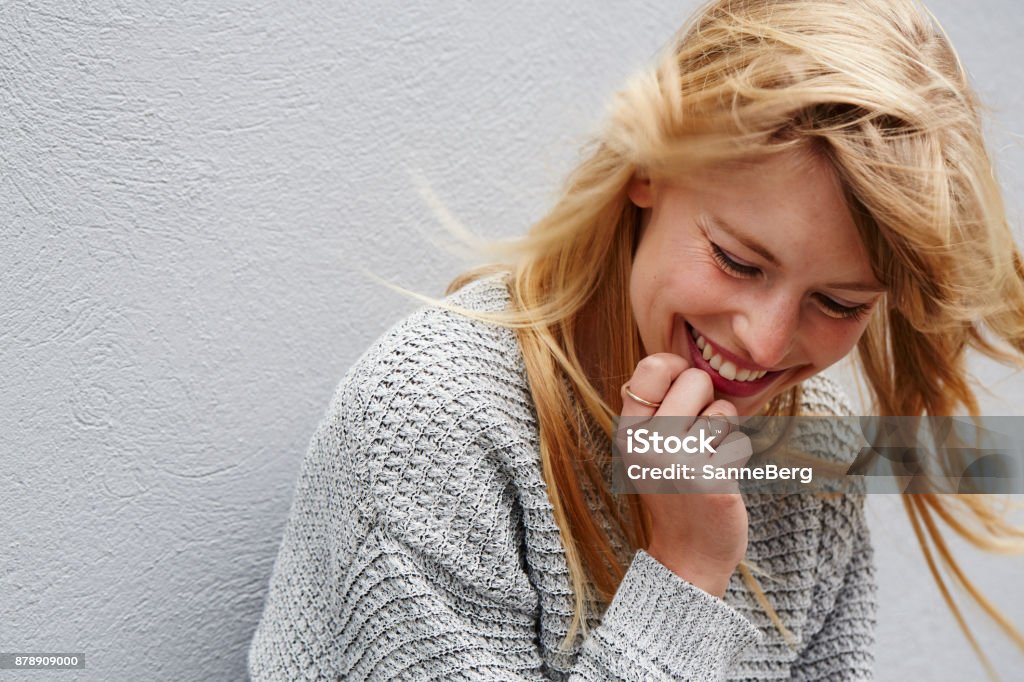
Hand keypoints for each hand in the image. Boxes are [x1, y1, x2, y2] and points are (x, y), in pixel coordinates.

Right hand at [619, 353, 752, 597]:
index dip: (677, 371)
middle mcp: (647, 445)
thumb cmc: (675, 489)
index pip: (653, 365)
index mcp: (628, 431)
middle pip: (695, 379)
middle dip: (707, 400)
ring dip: (725, 431)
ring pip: (723, 410)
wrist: (688, 554)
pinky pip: (741, 441)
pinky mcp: (712, 483)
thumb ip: (657, 408)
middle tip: (698, 436)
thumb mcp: (648, 448)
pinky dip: (738, 457)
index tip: (682, 395)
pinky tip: (721, 478)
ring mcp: (678, 464)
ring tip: (708, 459)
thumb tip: (686, 362)